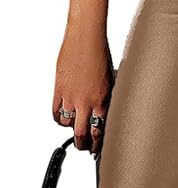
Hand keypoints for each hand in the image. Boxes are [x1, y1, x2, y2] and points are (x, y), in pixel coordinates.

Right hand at [52, 22, 115, 156]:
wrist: (86, 38)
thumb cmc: (101, 54)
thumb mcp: (111, 81)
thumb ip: (106, 99)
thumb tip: (104, 111)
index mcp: (103, 101)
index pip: (100, 131)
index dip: (98, 144)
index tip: (97, 148)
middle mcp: (87, 102)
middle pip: (82, 134)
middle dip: (83, 144)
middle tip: (84, 146)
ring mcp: (71, 97)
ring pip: (68, 125)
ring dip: (71, 131)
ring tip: (74, 131)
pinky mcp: (59, 90)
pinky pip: (56, 112)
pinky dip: (59, 119)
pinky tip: (63, 119)